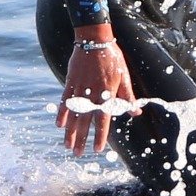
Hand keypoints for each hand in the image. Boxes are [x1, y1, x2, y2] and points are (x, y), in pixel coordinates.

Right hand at [57, 26, 138, 155]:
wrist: (94, 40)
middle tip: (78, 154)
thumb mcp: (123, 76)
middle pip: (85, 121)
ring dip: (70, 131)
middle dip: (81, 139)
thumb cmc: (112, 58)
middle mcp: (92, 94)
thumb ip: (128, 96)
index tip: (98, 149)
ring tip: (67, 145)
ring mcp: (79, 88)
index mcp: (107, 93)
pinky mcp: (70, 82)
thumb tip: (137, 112)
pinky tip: (59, 125)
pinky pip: (65, 101)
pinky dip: (62, 113)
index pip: (103, 119)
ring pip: (73, 114)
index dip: (100, 135)